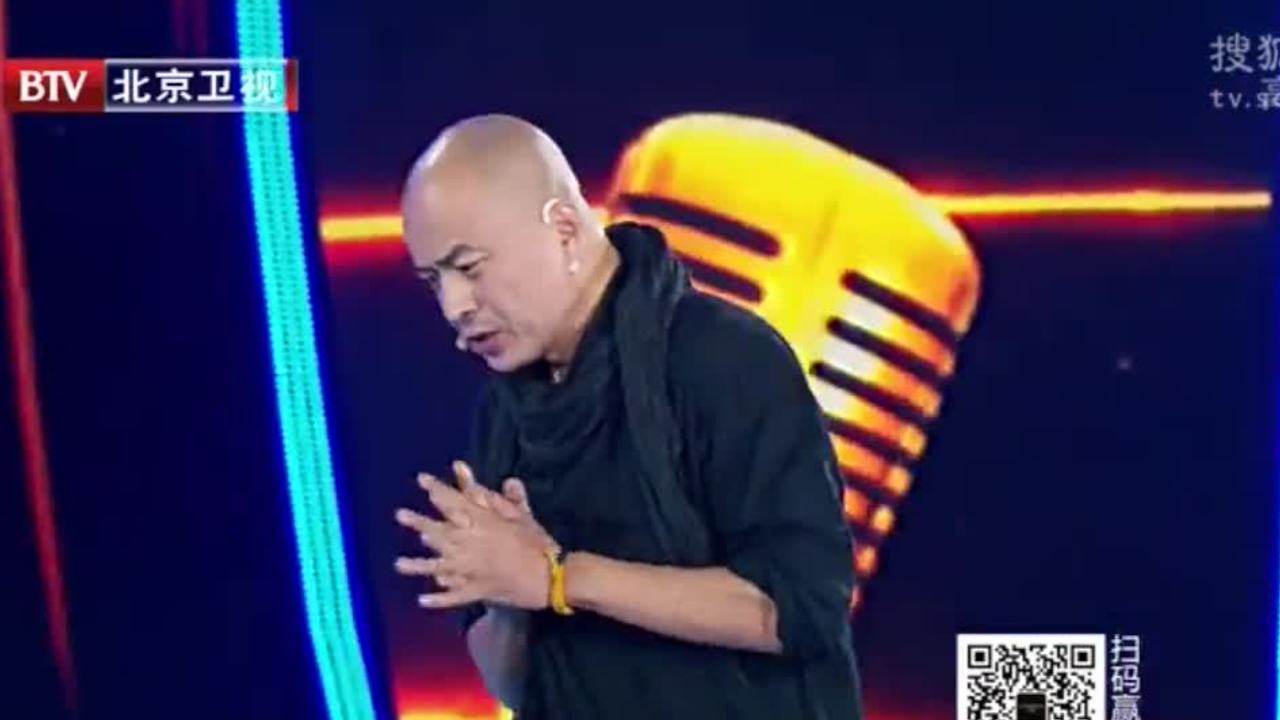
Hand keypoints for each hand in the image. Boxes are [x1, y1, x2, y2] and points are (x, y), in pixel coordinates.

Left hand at [394, 460, 557, 610]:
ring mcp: (470, 570)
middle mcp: (471, 544)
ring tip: (398, 564)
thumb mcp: (526, 517)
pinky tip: (422, 599)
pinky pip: (454, 596)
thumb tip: (508, 479)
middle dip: (418, 522)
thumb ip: (513, 499)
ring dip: (417, 565)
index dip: (437, 490)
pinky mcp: (476, 590)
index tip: (421, 479)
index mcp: (483, 523)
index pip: (455, 502)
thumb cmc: (537, 543)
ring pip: (439, 566)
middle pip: (439, 532)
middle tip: (399, 514)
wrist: (549, 577)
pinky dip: (439, 599)